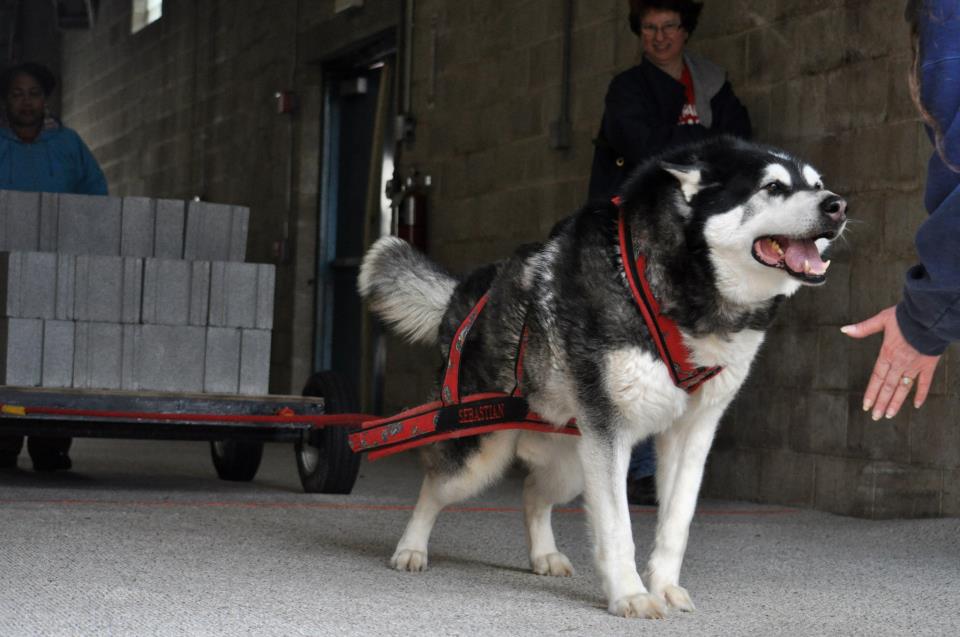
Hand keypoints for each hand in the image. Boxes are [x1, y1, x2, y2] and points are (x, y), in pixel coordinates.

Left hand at [841, 306, 941, 420]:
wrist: (930, 315)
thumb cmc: (905, 316)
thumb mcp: (882, 319)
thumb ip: (864, 328)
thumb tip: (844, 330)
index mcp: (887, 354)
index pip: (876, 378)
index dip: (871, 393)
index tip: (866, 406)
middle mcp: (900, 363)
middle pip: (888, 387)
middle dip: (881, 403)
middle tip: (876, 417)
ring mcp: (915, 366)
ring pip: (903, 388)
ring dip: (896, 402)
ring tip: (889, 415)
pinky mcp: (929, 365)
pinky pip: (925, 383)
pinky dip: (921, 394)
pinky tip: (916, 405)